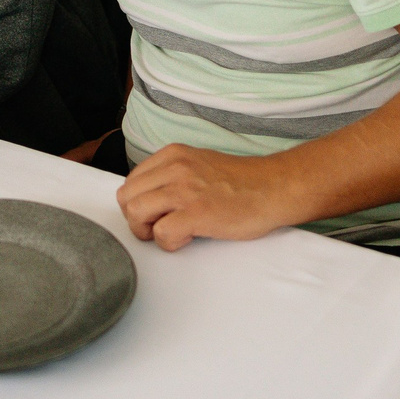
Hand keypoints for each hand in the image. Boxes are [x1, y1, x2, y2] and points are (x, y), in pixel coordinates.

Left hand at [116, 143, 306, 250]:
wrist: (273, 188)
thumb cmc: (240, 182)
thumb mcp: (198, 164)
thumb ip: (171, 175)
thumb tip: (148, 197)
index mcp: (173, 155)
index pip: (131, 181)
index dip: (138, 203)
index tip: (158, 212)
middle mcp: (174, 168)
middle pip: (127, 197)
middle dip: (137, 218)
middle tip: (159, 226)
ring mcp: (184, 190)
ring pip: (135, 213)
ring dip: (148, 231)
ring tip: (172, 232)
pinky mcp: (196, 213)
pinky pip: (161, 234)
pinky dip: (169, 243)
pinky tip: (188, 238)